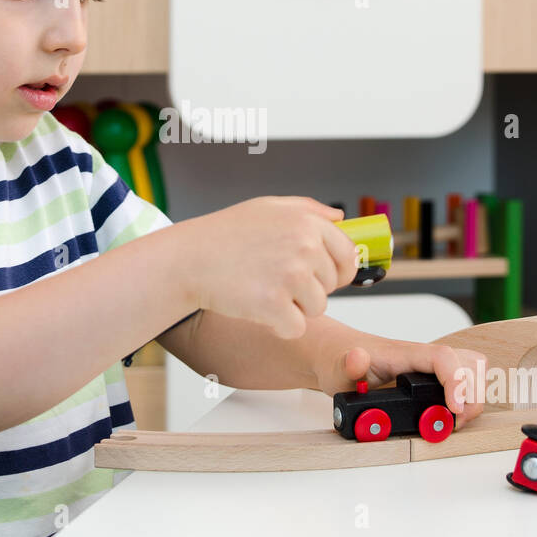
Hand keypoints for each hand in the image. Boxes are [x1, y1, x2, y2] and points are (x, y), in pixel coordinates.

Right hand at [182, 196, 358, 338]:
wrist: (190, 259)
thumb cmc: (226, 234)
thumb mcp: (268, 207)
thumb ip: (309, 210)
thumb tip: (341, 219)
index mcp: (307, 222)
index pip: (347, 255)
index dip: (337, 271)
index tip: (322, 277)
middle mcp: (304, 247)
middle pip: (331, 285)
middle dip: (309, 289)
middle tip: (275, 279)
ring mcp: (291, 276)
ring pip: (317, 309)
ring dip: (294, 308)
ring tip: (264, 291)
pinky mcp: (274, 305)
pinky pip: (296, 328)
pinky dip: (279, 326)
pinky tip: (259, 309)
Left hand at [315, 336, 489, 424]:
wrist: (337, 354)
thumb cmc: (340, 362)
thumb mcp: (337, 368)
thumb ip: (347, 365)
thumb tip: (357, 358)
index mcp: (404, 354)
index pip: (443, 358)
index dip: (457, 382)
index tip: (455, 410)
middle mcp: (423, 357)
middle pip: (467, 363)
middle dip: (470, 396)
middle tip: (454, 423)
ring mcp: (431, 365)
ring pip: (472, 366)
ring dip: (474, 394)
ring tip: (455, 419)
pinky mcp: (433, 375)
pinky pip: (466, 375)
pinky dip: (470, 393)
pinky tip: (455, 413)